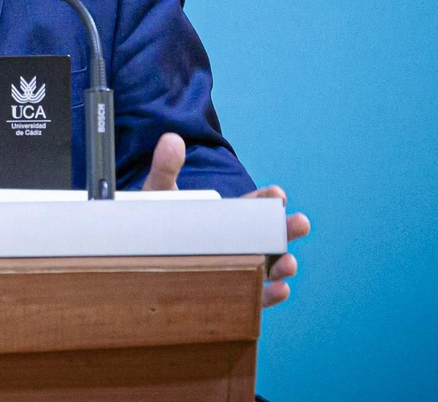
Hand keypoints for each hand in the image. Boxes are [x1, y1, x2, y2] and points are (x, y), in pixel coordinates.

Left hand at [141, 133, 310, 307]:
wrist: (137, 256)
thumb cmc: (154, 224)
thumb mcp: (160, 195)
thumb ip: (165, 168)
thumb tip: (171, 139)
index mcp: (227, 216)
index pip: (255, 206)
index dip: (269, 199)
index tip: (278, 195)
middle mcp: (238, 242)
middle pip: (270, 236)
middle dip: (287, 229)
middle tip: (300, 224)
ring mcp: (237, 268)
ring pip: (267, 267)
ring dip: (283, 265)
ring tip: (289, 263)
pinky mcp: (229, 294)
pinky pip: (254, 297)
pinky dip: (270, 295)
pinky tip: (279, 290)